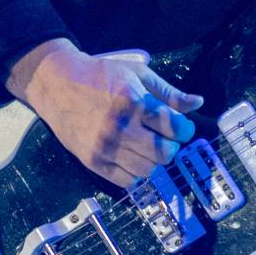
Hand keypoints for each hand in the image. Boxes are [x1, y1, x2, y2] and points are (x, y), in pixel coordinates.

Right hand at [6, 38, 202, 188]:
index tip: (182, 127)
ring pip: (148, 170)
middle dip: (171, 146)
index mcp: (134, 102)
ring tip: (146, 145)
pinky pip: (127, 180)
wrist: (57, 84)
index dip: (185, 129)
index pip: (174, 128)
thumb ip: (169, 92)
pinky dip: (135, 172)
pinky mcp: (93, 162)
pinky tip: (131, 156)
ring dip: (153, 160)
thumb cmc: (100, 75)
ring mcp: (105, 148)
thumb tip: (198, 102)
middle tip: (164, 137)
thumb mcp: (137, 74)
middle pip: (164, 153)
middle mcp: (120, 128)